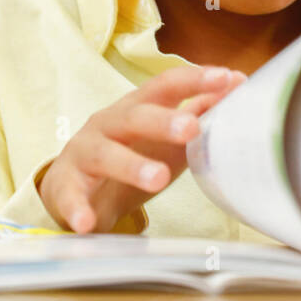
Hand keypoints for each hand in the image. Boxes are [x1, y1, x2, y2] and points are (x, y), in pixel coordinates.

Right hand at [37, 65, 247, 233]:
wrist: (70, 187)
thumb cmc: (124, 154)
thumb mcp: (159, 134)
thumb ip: (194, 111)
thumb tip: (234, 85)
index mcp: (134, 108)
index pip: (163, 87)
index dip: (193, 80)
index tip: (226, 78)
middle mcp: (107, 124)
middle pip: (133, 117)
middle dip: (162, 120)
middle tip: (191, 128)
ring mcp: (83, 154)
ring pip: (105, 155)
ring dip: (131, 165)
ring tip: (157, 180)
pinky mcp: (66, 187)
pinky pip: (71, 197)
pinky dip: (78, 209)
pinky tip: (88, 222)